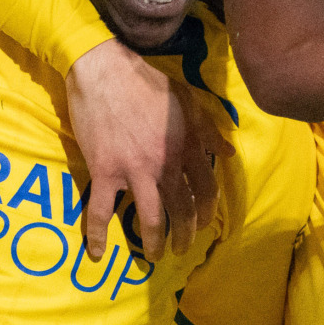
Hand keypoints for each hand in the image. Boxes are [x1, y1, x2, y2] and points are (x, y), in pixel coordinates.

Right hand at [65, 40, 217, 261]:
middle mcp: (165, 163)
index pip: (206, 188)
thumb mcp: (186, 100)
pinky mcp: (103, 171)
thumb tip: (226, 153)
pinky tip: (98, 254)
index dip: (208, 210)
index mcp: (187, 145)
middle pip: (183, 209)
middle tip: (183, 248)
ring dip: (154, 242)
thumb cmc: (145, 81)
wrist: (103, 69)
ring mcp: (133, 170)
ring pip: (151, 218)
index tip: (204, 222)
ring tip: (154, 256)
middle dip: (186, 234)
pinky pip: (99, 211)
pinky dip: (97, 236)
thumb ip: (207, 129)